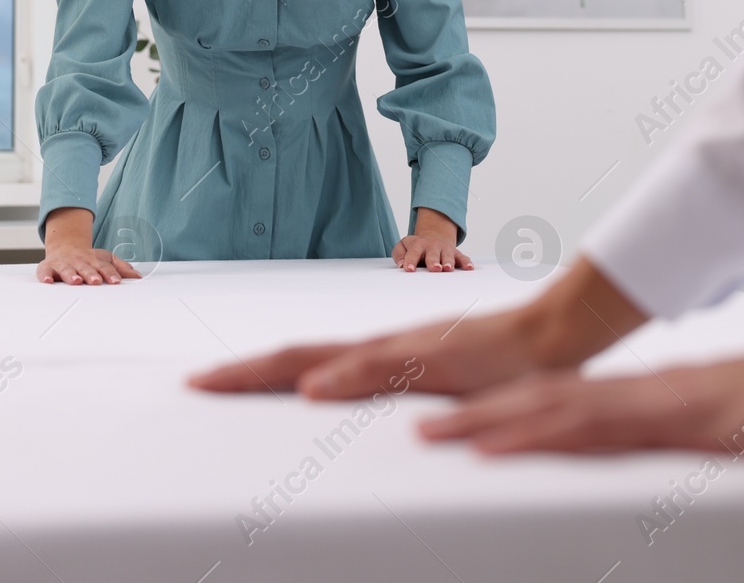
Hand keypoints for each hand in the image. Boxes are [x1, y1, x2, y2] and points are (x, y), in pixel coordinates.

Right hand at [36, 206, 141, 284]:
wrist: (66, 246)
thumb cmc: (88, 257)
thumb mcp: (106, 259)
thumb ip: (120, 268)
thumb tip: (137, 276)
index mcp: (94, 260)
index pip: (104, 267)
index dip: (110, 274)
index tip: (116, 282)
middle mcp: (79, 261)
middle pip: (86, 268)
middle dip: (91, 274)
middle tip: (96, 281)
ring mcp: (63, 264)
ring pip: (67, 269)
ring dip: (71, 275)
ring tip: (76, 281)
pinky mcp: (48, 267)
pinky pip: (45, 272)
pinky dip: (45, 276)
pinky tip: (48, 281)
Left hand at [188, 307, 552, 397]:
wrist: (548, 334)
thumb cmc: (491, 362)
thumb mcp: (429, 384)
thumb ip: (390, 394)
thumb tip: (346, 409)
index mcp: (374, 356)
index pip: (301, 363)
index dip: (252, 373)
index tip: (208, 384)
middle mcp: (379, 347)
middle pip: (297, 355)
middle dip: (243, 370)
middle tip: (194, 384)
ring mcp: (403, 351)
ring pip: (326, 358)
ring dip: (274, 372)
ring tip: (228, 382)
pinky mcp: (432, 361)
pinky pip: (381, 371)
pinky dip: (344, 379)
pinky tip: (316, 390)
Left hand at [391, 208, 471, 271]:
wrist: (433, 236)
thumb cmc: (416, 247)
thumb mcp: (403, 247)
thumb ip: (399, 255)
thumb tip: (402, 264)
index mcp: (418, 244)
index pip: (413, 252)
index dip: (411, 260)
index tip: (409, 269)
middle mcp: (432, 246)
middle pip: (433, 253)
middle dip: (433, 261)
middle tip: (434, 268)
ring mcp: (445, 249)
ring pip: (448, 255)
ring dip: (448, 262)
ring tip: (448, 269)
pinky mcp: (455, 254)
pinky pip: (462, 257)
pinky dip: (466, 262)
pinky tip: (469, 268)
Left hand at [415, 349, 743, 456]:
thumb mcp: (733, 438)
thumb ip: (690, 443)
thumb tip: (663, 458)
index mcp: (650, 401)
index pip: (564, 405)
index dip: (505, 413)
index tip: (457, 426)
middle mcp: (641, 397)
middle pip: (542, 402)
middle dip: (477, 417)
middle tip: (417, 428)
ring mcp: (655, 407)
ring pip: (553, 412)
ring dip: (488, 426)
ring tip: (432, 437)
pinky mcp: (675, 424)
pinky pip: (595, 432)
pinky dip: (540, 437)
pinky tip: (499, 450)